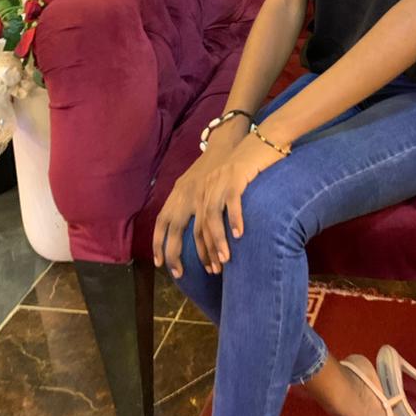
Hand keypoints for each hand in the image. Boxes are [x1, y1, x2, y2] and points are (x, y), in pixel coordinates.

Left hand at [152, 119, 247, 277]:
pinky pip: (232, 201)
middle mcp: (197, 187)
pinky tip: (239, 235)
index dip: (161, 242)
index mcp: (187, 190)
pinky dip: (234, 219)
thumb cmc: (235, 165)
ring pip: (210, 217)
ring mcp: (216, 182)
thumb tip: (199, 229)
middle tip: (190, 273)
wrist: (254, 141)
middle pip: (184, 223)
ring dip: (215, 241)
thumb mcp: (210, 183)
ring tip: (222, 261)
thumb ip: (202, 202)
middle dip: (182, 251)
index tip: (163, 265)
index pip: (166, 219)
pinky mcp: (236, 175)